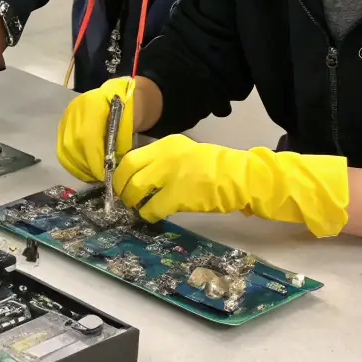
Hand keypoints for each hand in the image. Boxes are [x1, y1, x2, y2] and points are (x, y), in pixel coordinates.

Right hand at [56, 77, 134, 182]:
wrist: (123, 95)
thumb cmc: (131, 110)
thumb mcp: (130, 125)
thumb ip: (118, 144)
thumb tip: (109, 167)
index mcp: (93, 104)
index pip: (86, 136)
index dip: (93, 159)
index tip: (103, 174)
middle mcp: (75, 109)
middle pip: (72, 144)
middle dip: (85, 166)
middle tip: (99, 177)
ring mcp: (67, 115)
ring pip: (64, 148)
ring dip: (77, 166)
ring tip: (92, 175)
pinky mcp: (64, 123)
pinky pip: (62, 146)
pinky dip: (71, 161)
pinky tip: (83, 169)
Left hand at [114, 137, 349, 236]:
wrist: (240, 177)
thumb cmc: (215, 167)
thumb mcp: (186, 153)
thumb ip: (164, 160)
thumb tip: (142, 174)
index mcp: (166, 144)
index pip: (131, 156)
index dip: (121, 172)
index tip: (121, 182)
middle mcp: (164, 155)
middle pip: (128, 171)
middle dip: (121, 187)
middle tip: (125, 198)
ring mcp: (170, 175)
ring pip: (136, 189)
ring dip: (132, 201)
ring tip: (137, 208)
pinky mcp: (178, 195)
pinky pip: (152, 207)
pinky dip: (148, 214)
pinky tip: (152, 217)